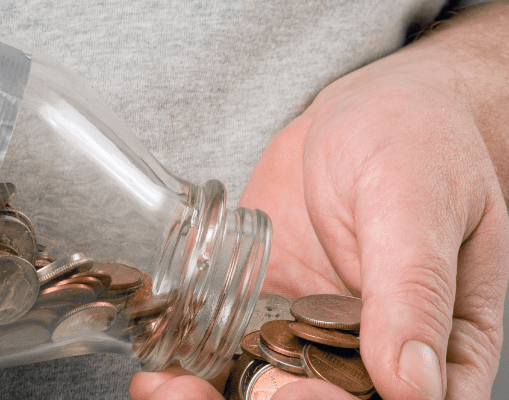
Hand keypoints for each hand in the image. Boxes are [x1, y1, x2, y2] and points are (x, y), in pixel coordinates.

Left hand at [130, 3, 508, 398]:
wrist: (359, 110)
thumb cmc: (412, 138)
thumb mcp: (415, 204)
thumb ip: (414, 288)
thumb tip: (415, 385)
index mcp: (448, 340)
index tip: (294, 393)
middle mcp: (384, 347)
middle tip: (212, 392)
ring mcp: (324, 333)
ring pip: (279, 388)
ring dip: (223, 394)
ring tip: (171, 385)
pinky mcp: (278, 309)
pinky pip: (243, 350)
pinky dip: (203, 363)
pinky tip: (168, 363)